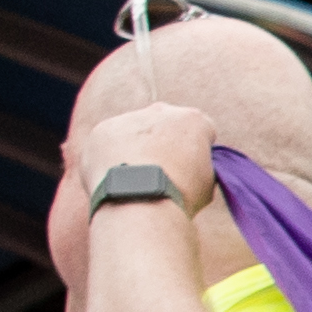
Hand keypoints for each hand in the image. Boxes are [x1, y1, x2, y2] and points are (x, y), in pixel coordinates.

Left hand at [69, 96, 220, 211]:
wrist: (140, 199)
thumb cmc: (179, 195)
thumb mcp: (207, 181)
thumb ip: (200, 164)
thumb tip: (190, 167)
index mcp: (194, 121)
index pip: (201, 131)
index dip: (197, 152)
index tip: (191, 168)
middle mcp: (162, 111)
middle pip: (165, 124)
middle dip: (165, 142)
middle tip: (163, 171)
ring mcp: (130, 118)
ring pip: (136, 132)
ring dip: (137, 148)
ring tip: (137, 178)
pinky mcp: (103, 129)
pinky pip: (111, 142)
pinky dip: (113, 156)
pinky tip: (118, 177)